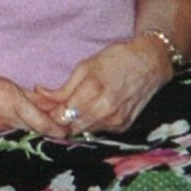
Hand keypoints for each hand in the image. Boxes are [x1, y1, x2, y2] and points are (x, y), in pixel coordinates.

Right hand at [0, 63, 67, 138]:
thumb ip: (25, 96)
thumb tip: (49, 106)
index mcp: (6, 99)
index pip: (40, 122)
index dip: (57, 130)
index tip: (67, 133)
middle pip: (30, 133)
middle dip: (42, 135)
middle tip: (53, 136)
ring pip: (14, 140)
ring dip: (22, 138)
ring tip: (25, 134)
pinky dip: (2, 140)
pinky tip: (0, 136)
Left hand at [33, 37, 168, 134]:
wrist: (150, 64)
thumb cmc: (116, 59)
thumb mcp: (85, 67)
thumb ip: (63, 88)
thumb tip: (40, 94)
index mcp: (92, 92)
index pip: (61, 116)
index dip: (49, 113)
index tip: (43, 107)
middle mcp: (105, 111)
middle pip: (71, 127)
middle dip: (60, 120)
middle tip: (53, 109)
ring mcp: (116, 122)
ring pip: (84, 131)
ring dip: (75, 122)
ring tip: (71, 108)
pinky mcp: (123, 127)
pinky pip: (99, 130)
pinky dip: (91, 123)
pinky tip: (91, 110)